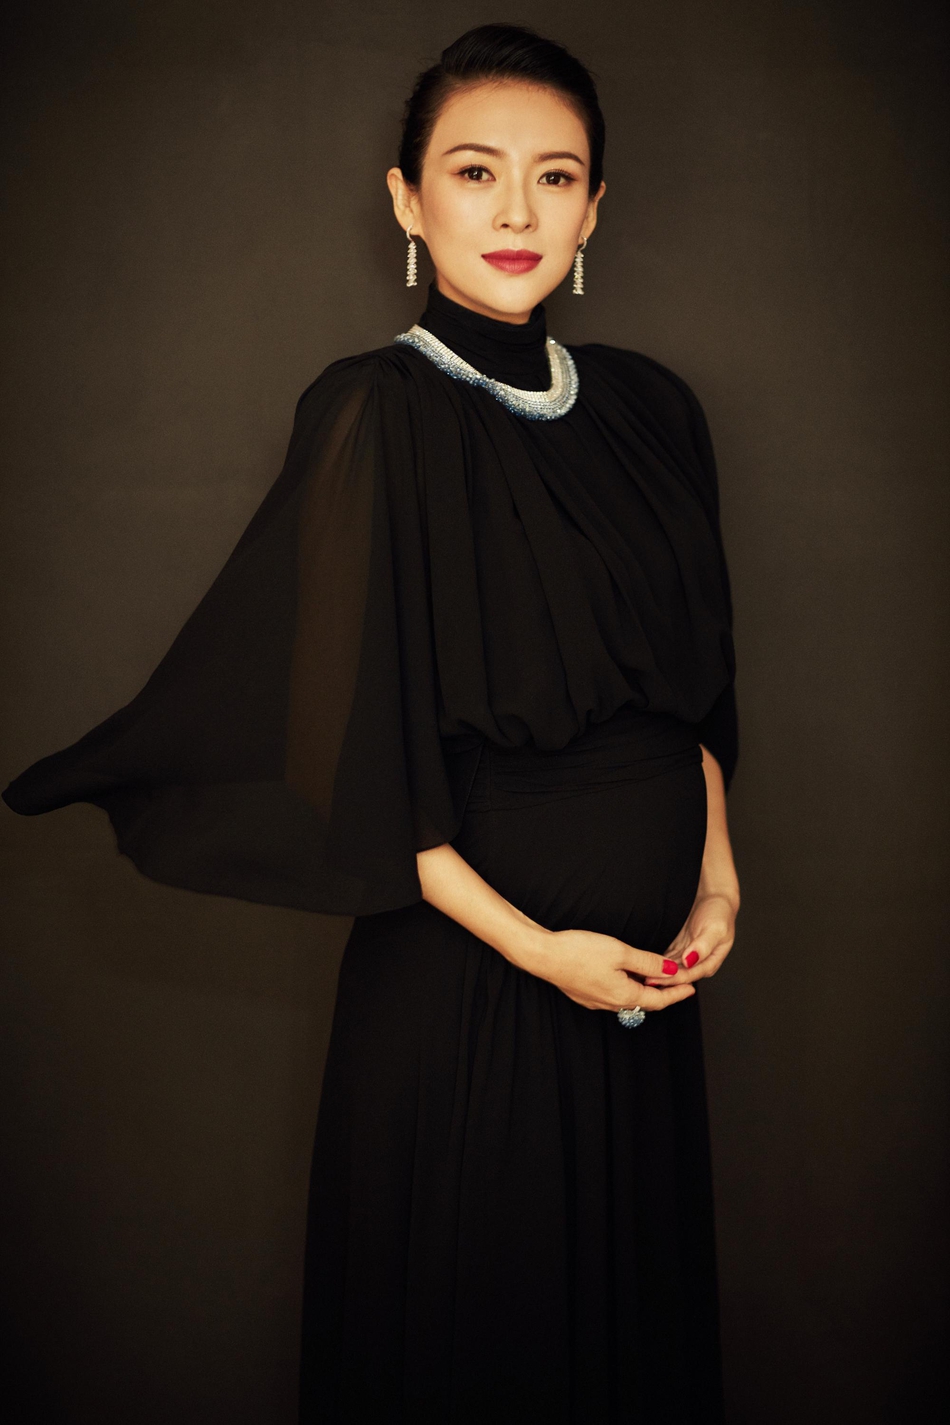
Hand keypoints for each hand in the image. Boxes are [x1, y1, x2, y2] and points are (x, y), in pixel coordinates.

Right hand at [519, 927, 696, 1013]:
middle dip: (663, 992)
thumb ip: (648, 963)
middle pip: (645, 1002)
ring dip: (644, 989)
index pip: (659, 1001)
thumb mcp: (620, 952)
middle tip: (678, 982)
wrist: (543, 955)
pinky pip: (614, 994)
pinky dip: (627, 986)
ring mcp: (596, 1000)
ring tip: (656, 978)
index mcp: (623, 995)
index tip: (691, 988)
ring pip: (628, 999)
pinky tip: (626, 975)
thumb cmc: (578, 952)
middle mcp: (610, 1003)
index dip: (677, 994)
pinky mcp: (584, 993)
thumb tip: (671, 971)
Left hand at [643, 892, 736, 988]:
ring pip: (671, 970)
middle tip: (642, 979)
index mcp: (710, 963)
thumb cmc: (719, 913)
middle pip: (678, 976)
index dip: (672, 979)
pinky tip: (645, 965)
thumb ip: (703, 947)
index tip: (655, 978)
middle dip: (661, 979)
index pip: (689, 976)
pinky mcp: (679, 950)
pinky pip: (667, 960)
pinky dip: (657, 963)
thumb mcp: (715, 929)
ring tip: (639, 975)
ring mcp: (688, 958)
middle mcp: (699, 964)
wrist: (716, 899)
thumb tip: (689, 961)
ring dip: (657, 973)